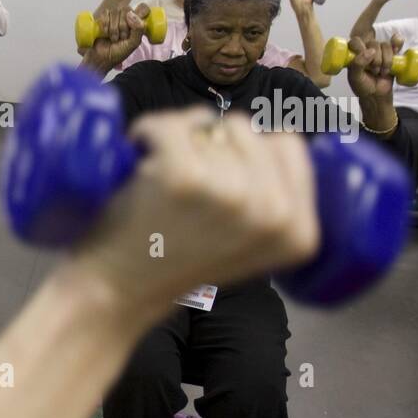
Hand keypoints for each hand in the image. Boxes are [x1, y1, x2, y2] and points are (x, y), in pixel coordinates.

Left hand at [80, 107, 319, 314]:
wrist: (118, 293)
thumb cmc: (171, 261)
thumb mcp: (246, 241)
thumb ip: (271, 199)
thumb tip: (274, 136)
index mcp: (299, 232)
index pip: (287, 145)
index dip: (246, 149)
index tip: (216, 174)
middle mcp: (275, 213)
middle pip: (247, 129)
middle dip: (209, 143)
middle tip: (183, 181)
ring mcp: (232, 193)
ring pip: (209, 124)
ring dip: (177, 141)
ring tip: (158, 181)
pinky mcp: (186, 176)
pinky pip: (170, 124)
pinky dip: (147, 132)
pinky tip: (139, 157)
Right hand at [82, 3, 149, 67]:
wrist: (101, 58)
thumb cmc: (117, 53)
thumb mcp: (133, 44)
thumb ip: (138, 29)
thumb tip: (131, 14)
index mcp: (136, 23)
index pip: (143, 8)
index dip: (139, 13)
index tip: (133, 25)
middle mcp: (126, 18)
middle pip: (128, 9)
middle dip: (123, 26)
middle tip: (121, 37)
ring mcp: (115, 17)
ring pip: (116, 11)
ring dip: (113, 28)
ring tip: (113, 38)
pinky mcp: (104, 18)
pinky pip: (105, 13)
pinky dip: (105, 24)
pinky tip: (105, 33)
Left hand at [346, 34, 401, 100]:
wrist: (377, 94)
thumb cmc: (363, 86)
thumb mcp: (355, 78)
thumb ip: (357, 64)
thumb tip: (370, 52)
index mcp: (354, 54)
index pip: (356, 41)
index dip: (361, 48)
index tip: (365, 59)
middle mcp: (366, 50)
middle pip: (373, 43)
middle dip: (376, 59)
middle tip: (374, 71)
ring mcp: (379, 51)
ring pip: (385, 45)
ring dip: (386, 60)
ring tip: (382, 72)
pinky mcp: (392, 54)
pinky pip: (396, 43)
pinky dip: (397, 45)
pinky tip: (396, 50)